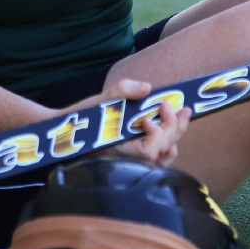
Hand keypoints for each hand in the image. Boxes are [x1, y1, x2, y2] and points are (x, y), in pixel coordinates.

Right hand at [68, 77, 190, 167]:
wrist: (67, 131)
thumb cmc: (83, 117)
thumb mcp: (101, 99)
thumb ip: (123, 90)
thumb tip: (146, 88)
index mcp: (119, 148)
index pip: (149, 150)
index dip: (160, 131)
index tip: (160, 107)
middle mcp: (127, 159)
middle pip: (160, 151)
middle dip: (175, 128)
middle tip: (183, 109)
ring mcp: (132, 159)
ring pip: (161, 158)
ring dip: (174, 138)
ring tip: (181, 120)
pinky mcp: (134, 156)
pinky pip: (155, 160)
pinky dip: (166, 149)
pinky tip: (171, 137)